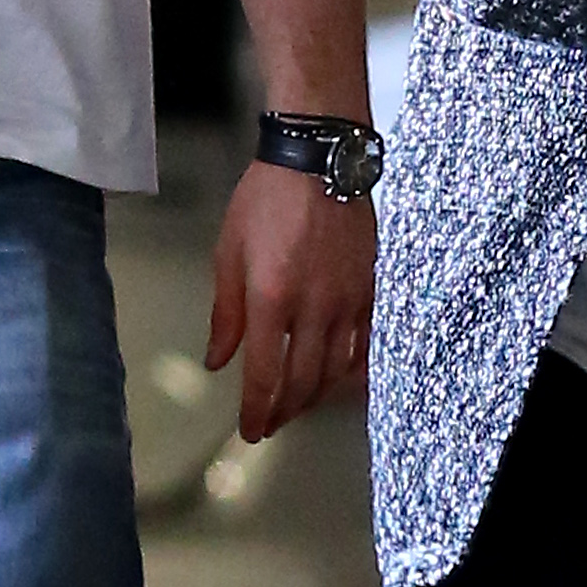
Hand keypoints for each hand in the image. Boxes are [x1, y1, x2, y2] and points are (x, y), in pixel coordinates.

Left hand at [204, 159, 376, 440]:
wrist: (318, 159)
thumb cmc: (265, 200)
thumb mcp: (229, 253)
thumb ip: (225, 314)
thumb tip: (216, 361)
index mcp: (270, 299)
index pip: (263, 375)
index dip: (256, 410)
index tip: (250, 427)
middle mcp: (313, 308)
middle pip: (302, 383)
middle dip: (284, 411)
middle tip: (270, 423)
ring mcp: (346, 301)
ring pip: (336, 371)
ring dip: (315, 398)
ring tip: (297, 406)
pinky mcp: (369, 290)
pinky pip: (365, 345)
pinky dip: (351, 371)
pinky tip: (338, 380)